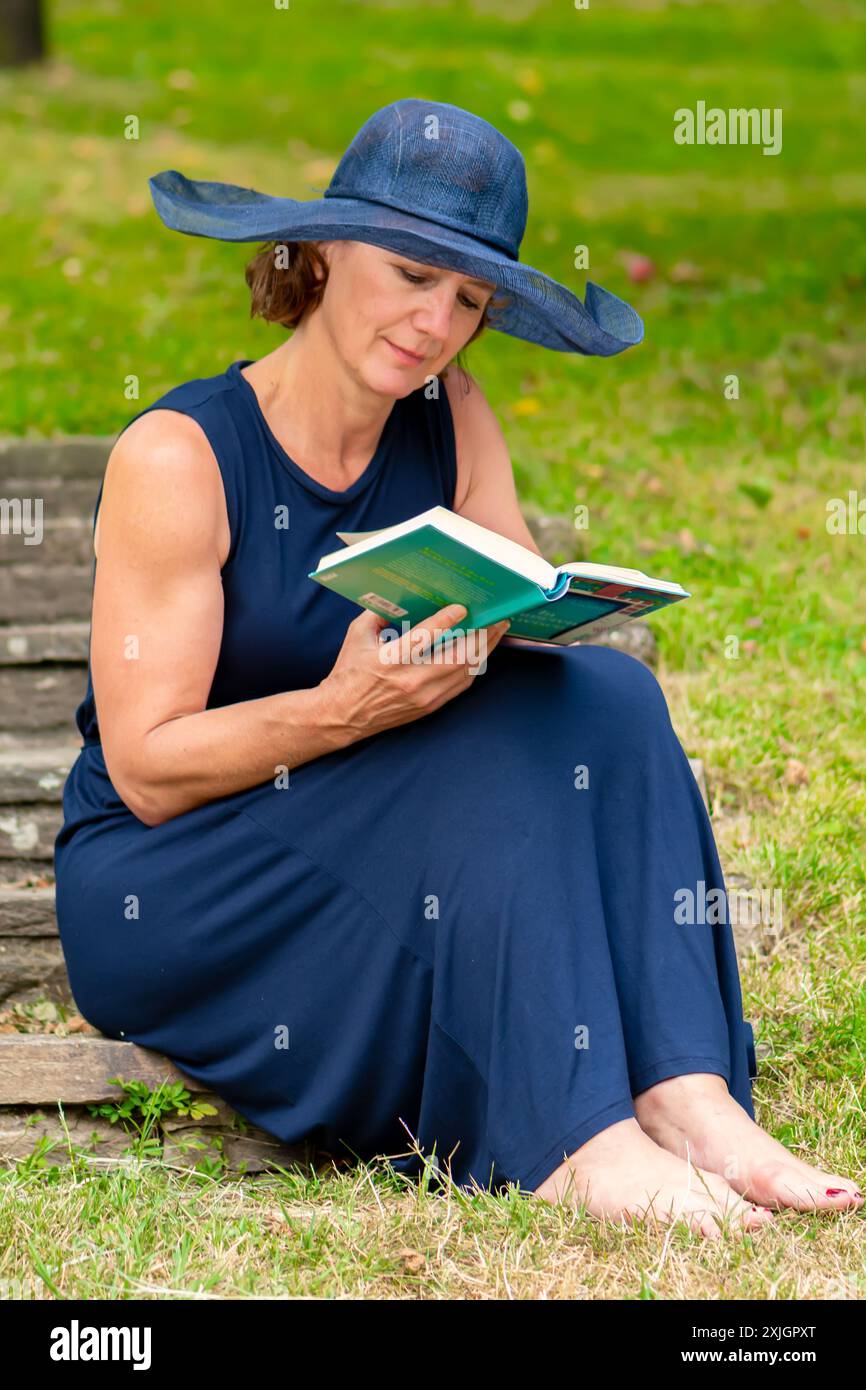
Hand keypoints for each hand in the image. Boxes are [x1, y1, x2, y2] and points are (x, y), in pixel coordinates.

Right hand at [320, 603, 510, 741]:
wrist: (343, 715)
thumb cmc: (349, 672)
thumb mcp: (357, 635)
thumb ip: (379, 612)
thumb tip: (403, 594)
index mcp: (390, 660)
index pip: (423, 638)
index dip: (446, 621)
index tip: (463, 607)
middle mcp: (411, 681)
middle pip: (458, 656)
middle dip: (482, 635)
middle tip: (498, 617)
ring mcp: (424, 697)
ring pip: (466, 671)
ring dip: (485, 650)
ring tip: (497, 631)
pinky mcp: (430, 706)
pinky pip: (461, 684)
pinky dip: (474, 666)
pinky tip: (481, 652)